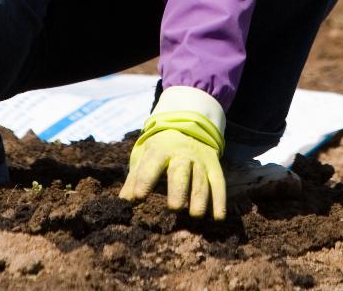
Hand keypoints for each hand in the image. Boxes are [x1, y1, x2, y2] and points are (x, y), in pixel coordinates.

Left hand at [118, 86, 227, 219]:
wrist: (186, 126)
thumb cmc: (159, 148)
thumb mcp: (143, 156)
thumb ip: (134, 179)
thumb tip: (122, 203)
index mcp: (160, 149)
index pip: (151, 164)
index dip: (145, 180)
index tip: (138, 197)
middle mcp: (182, 154)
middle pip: (181, 172)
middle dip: (178, 189)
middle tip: (174, 208)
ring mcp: (200, 160)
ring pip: (201, 180)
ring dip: (200, 198)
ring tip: (195, 215)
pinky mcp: (213, 166)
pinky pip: (219, 184)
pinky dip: (220, 201)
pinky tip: (218, 217)